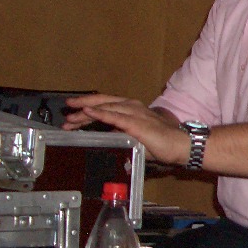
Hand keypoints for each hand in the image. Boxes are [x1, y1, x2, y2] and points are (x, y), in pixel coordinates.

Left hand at [62, 94, 187, 164]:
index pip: (107, 104)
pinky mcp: (136, 123)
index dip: (89, 106)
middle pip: (103, 102)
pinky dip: (100, 114)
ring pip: (105, 108)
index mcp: (132, 109)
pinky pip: (114, 116)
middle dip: (83, 104)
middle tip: (67, 108)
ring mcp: (134, 113)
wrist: (181, 146)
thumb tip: (107, 136)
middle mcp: (132, 107)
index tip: (74, 112)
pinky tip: (88, 112)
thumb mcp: (136, 138)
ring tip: (71, 115)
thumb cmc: (162, 144)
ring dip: (86, 111)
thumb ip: (122, 134)